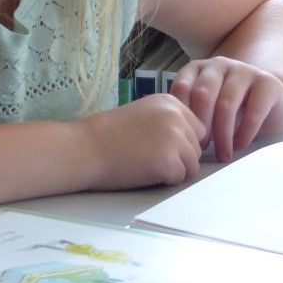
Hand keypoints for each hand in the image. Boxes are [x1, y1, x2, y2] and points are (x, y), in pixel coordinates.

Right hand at [81, 93, 205, 190]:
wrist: (85, 148)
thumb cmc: (108, 135)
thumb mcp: (143, 114)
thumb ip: (168, 121)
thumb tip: (193, 141)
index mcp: (170, 101)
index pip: (197, 129)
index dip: (180, 142)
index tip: (156, 144)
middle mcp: (176, 116)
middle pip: (197, 148)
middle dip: (179, 157)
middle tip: (148, 154)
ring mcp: (175, 138)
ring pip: (192, 165)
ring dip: (173, 170)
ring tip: (145, 162)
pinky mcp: (170, 161)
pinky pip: (180, 179)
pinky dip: (163, 180)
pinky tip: (142, 169)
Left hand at [168, 55, 282, 161]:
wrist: (273, 97)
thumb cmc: (233, 105)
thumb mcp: (208, 104)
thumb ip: (191, 110)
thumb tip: (176, 138)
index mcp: (198, 68)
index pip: (181, 88)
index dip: (182, 115)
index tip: (186, 138)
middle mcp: (219, 64)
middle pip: (202, 95)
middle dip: (201, 126)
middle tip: (202, 150)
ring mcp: (244, 71)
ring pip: (226, 104)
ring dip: (222, 135)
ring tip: (223, 154)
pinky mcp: (268, 83)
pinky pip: (253, 112)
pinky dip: (244, 134)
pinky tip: (240, 146)